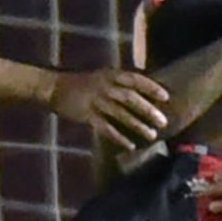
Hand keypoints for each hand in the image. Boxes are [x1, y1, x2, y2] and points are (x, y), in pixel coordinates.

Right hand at [50, 68, 169, 150]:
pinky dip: (119, 137)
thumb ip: (120, 81)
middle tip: (163, 121)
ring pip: (120, 114)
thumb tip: (145, 88)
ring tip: (152, 135)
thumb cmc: (83, 83)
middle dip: (148, 110)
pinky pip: (106, 128)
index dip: (151, 88)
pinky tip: (131, 145)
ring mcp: (95, 101)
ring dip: (138, 125)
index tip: (166, 97)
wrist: (55, 88)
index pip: (135, 79)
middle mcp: (104, 87)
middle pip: (130, 98)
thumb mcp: (103, 76)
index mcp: (110, 75)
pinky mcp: (87, 115)